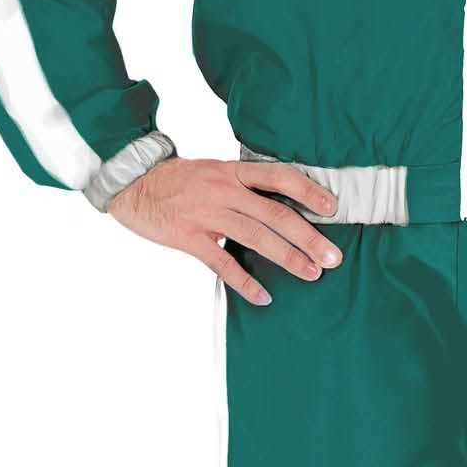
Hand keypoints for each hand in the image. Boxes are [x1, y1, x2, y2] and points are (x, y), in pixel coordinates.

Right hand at [107, 157, 344, 305]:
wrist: (133, 182)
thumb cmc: (178, 180)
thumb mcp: (214, 171)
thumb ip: (244, 185)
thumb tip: (281, 204)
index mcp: (233, 172)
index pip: (279, 177)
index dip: (308, 191)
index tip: (332, 208)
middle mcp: (225, 190)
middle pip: (275, 214)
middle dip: (308, 237)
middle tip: (332, 257)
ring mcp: (207, 213)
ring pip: (255, 237)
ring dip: (287, 257)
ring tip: (311, 273)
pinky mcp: (189, 236)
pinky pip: (222, 262)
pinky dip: (244, 281)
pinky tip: (263, 296)